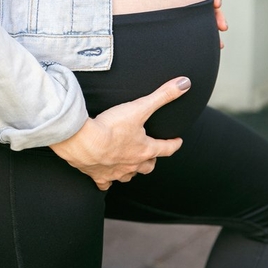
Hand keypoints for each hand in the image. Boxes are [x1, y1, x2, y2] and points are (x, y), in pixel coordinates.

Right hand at [50, 77, 190, 190]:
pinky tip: (107, 178)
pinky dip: (107, 180)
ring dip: (132, 170)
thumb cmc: (111, 127)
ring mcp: (116, 172)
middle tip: (152, 154)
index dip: (173, 144)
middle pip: (148, 166)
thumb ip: (163, 95)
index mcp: (145, 149)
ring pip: (129, 175)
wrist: (83, 141)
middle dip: (152, 160)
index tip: (178, 141)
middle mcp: (133, 164)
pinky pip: (105, 183)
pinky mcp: (99, 176)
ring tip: (131, 164)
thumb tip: (184, 84)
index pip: (165, 148)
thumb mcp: (140, 107)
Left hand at [172, 0, 227, 46]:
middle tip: (222, 26)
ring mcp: (185, 6)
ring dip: (211, 31)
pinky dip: (197, 37)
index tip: (215, 2)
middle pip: (208, 6)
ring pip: (201, 20)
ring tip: (218, 45)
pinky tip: (202, 49)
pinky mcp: (176, 18)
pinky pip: (189, 28)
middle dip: (217, 16)